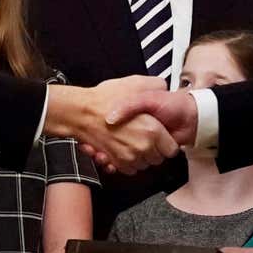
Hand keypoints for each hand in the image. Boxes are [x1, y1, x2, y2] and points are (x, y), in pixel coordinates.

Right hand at [48, 78, 178, 174]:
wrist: (81, 112)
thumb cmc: (105, 98)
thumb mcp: (135, 83)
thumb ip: (155, 85)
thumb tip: (164, 86)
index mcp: (153, 130)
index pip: (172, 149)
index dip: (167, 142)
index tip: (161, 135)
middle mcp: (143, 147)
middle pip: (158, 159)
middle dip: (154, 150)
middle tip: (145, 135)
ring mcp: (129, 157)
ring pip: (144, 165)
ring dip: (140, 156)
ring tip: (132, 140)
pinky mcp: (117, 162)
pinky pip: (130, 169)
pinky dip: (127, 162)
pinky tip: (123, 148)